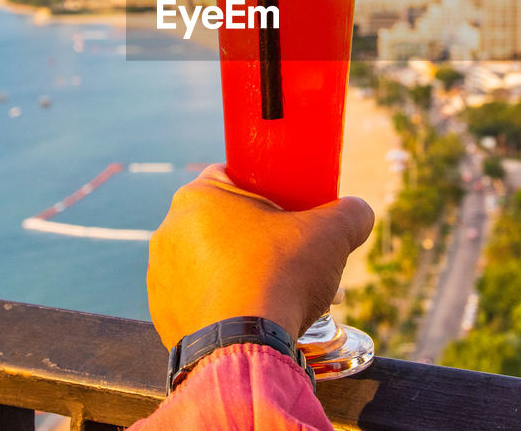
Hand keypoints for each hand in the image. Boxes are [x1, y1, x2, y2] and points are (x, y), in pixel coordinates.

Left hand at [146, 164, 374, 347]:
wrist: (244, 346)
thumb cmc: (280, 276)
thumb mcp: (331, 234)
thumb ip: (350, 212)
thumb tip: (359, 212)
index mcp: (198, 195)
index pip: (233, 175)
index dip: (268, 188)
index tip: (291, 209)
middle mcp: (169, 229)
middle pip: (223, 222)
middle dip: (258, 236)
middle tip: (292, 255)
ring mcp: (161, 275)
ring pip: (209, 262)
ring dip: (239, 271)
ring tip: (275, 292)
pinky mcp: (163, 313)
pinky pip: (198, 299)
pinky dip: (222, 304)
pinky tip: (251, 316)